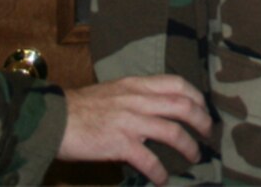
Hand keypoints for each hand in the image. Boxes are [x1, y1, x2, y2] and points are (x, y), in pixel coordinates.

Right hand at [58, 75, 211, 184]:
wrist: (52, 119)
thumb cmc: (77, 108)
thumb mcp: (110, 92)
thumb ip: (132, 98)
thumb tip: (150, 110)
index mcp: (135, 85)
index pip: (176, 83)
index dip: (196, 96)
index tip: (203, 107)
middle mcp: (136, 100)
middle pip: (182, 106)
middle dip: (202, 121)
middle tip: (208, 133)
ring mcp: (129, 121)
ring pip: (173, 132)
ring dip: (189, 146)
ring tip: (194, 157)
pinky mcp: (120, 143)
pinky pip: (149, 159)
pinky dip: (159, 171)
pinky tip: (162, 179)